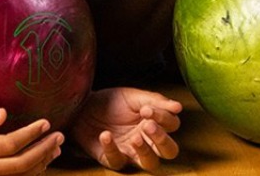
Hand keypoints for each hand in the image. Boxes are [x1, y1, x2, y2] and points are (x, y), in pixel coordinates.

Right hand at [0, 108, 63, 175]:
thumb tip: (3, 114)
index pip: (10, 144)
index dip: (31, 134)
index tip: (44, 123)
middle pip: (21, 165)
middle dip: (43, 151)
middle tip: (58, 137)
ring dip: (41, 164)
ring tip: (55, 149)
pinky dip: (28, 174)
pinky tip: (37, 164)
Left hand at [67, 87, 181, 170]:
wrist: (81, 105)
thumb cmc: (110, 101)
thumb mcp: (132, 96)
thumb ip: (154, 101)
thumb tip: (178, 107)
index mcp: (155, 123)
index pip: (172, 126)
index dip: (164, 118)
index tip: (147, 109)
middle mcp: (147, 140)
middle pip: (169, 151)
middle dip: (162, 140)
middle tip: (148, 126)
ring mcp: (131, 152)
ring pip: (150, 163)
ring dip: (145, 152)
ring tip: (135, 138)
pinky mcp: (112, 158)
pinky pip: (117, 161)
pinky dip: (112, 149)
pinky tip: (105, 135)